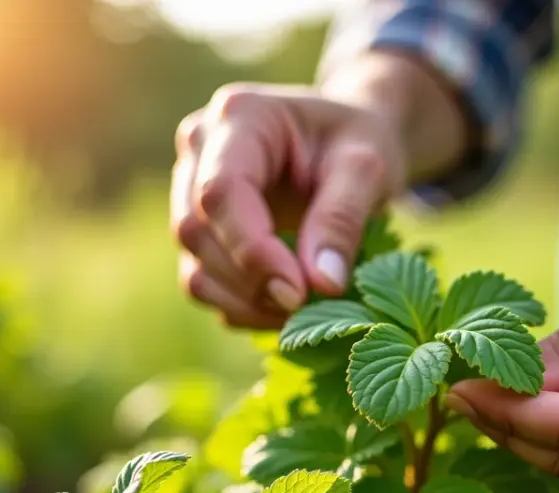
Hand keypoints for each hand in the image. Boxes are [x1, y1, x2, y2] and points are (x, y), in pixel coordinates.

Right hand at [171, 83, 406, 327]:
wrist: (349, 143)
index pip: (220, 191)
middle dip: (252, 281)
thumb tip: (321, 284)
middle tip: (309, 306)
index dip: (252, 249)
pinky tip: (287, 310)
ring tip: (305, 309)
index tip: (298, 292)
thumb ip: (342, 218)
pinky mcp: (201, 233)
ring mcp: (191, 193)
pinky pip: (205, 285)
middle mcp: (201, 150)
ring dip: (246, 303)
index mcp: (241, 117)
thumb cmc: (360, 142)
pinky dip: (243, 308)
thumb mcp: (367, 167)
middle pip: (197, 231)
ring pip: (195, 267)